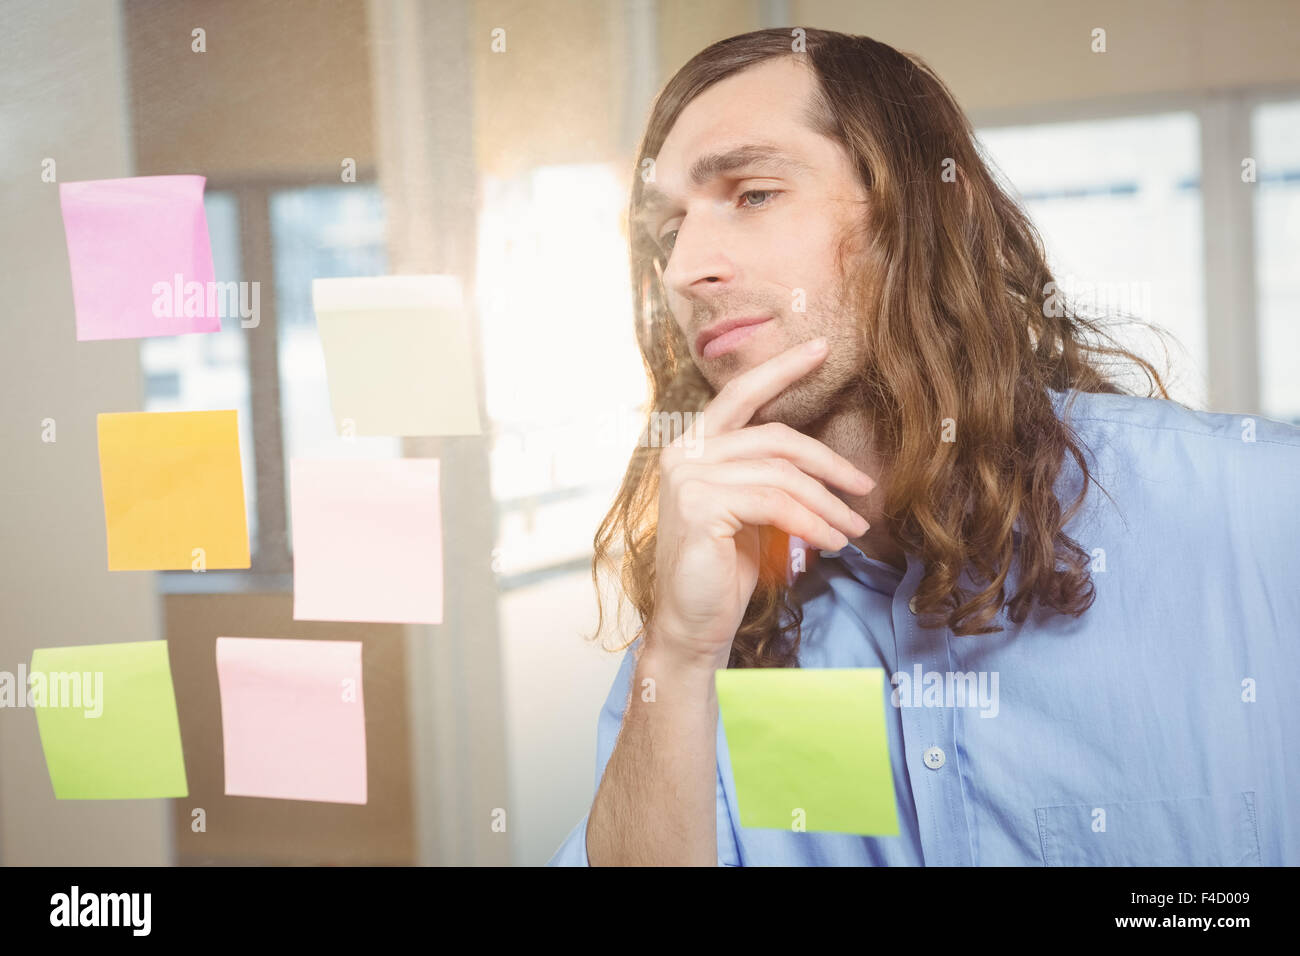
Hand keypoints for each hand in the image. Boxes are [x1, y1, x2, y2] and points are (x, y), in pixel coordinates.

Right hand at [647, 337, 875, 671]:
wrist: (694, 625)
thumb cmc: (724, 572)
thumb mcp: (752, 515)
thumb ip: (771, 478)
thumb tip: (826, 465)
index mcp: (692, 446)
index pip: (740, 395)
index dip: (781, 369)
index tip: (821, 347)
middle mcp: (683, 454)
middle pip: (775, 438)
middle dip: (829, 463)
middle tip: (865, 487)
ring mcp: (687, 478)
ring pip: (781, 475)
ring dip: (827, 503)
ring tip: (852, 529)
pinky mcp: (699, 506)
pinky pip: (774, 503)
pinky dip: (811, 521)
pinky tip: (831, 541)